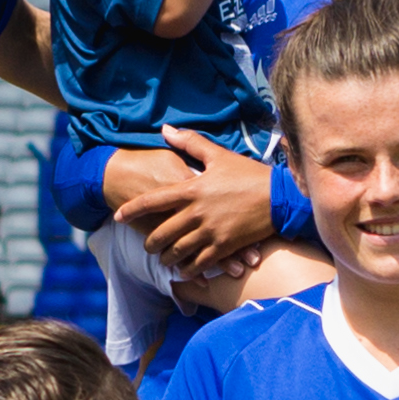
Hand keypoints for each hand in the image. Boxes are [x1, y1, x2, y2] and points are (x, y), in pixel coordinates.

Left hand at [116, 128, 284, 275]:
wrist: (280, 197)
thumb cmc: (248, 175)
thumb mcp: (219, 155)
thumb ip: (190, 142)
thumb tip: (165, 130)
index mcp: (191, 190)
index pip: (152, 201)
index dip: (132, 210)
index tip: (118, 217)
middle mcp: (196, 213)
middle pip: (160, 234)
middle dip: (149, 243)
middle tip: (147, 246)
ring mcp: (209, 232)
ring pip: (177, 252)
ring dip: (166, 258)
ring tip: (164, 259)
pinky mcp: (224, 247)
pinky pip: (198, 264)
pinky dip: (188, 269)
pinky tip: (184, 269)